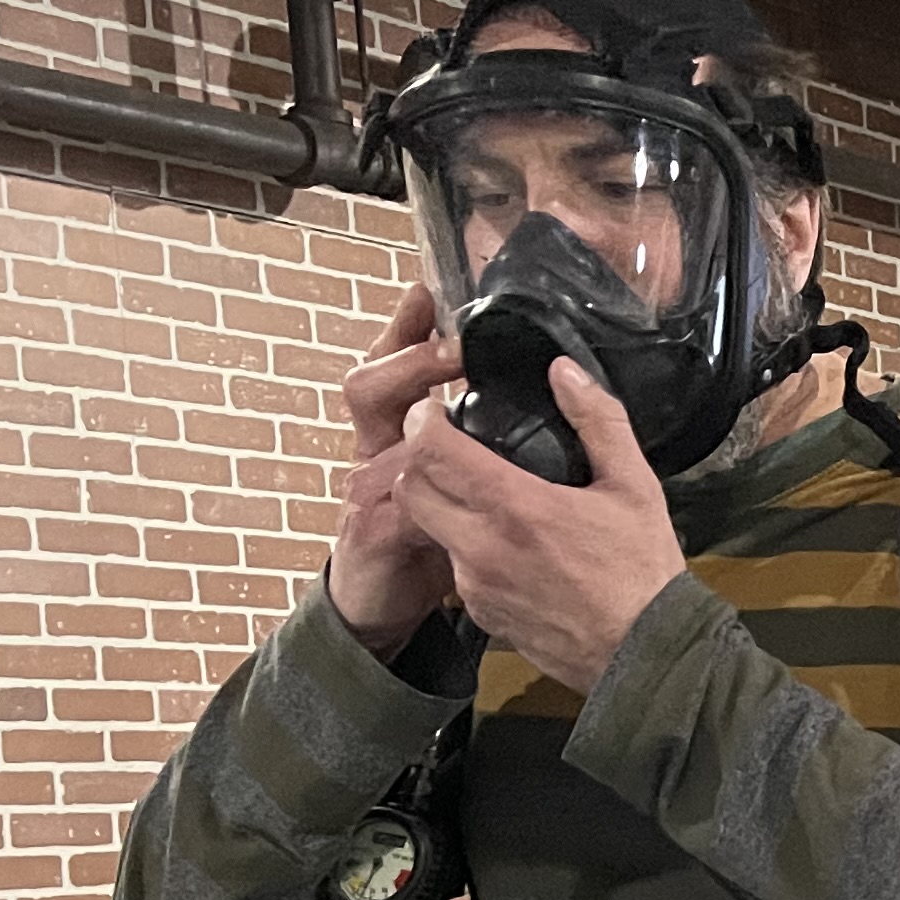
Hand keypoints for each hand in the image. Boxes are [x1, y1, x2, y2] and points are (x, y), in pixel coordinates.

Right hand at [325, 284, 464, 652]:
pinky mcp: (368, 533)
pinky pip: (392, 503)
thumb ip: (482, 438)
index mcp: (397, 431)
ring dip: (410, 416)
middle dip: (407, 361)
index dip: (404, 328)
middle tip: (452, 347)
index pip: (394, 363)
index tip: (428, 294)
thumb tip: (536, 385)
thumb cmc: (427, 536)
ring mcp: (363, 489)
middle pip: (370, 384)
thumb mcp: (464, 484)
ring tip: (446, 402)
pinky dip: (419, 494)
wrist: (383, 606)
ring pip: (378, 439)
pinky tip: (441, 484)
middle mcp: (373, 449)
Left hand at [400, 362, 687, 695]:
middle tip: (444, 448)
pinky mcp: (482, 615)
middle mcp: (484, 547)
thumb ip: (598, 420)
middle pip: (411, 488)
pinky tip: (505, 546)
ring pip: (431, 529)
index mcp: (517, 507)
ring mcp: (478, 586)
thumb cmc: (644, 574)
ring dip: (443, 507)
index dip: (423, 422)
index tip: (434, 412)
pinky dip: (468, 549)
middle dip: (419, 461)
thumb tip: (566, 371)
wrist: (647, 657)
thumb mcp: (635, 486)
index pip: (432, 450)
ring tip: (478, 496)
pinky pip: (457, 570)